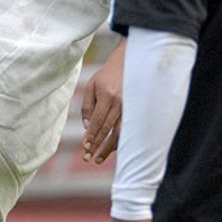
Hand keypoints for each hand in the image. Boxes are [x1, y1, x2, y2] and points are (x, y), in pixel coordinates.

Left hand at [81, 41, 123, 163]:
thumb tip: (88, 128)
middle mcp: (120, 103)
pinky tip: (111, 150)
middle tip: (88, 158)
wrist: (129, 62)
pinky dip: (119, 141)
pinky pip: (128, 130)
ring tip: (98, 159)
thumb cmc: (107, 75)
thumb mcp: (92, 86)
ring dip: (109, 148)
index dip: (91, 136)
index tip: (84, 148)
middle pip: (108, 130)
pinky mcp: (137, 111)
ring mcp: (131, 107)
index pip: (98, 121)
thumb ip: (87, 107)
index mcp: (107, 95)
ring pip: (120, 133)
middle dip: (97, 146)